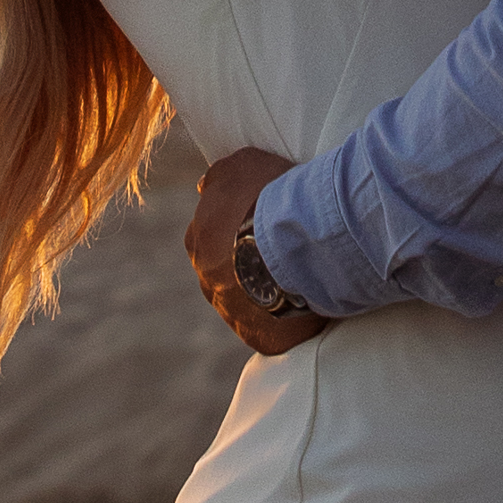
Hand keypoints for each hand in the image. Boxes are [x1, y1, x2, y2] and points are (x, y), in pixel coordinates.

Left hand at [185, 148, 324, 354]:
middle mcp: (208, 279)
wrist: (297, 241)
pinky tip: (302, 311)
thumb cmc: (271, 197)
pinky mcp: (259, 337)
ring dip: (264, 296)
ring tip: (297, 283)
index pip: (212, 237)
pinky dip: (282, 324)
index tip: (262, 228)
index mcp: (200, 239)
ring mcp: (232, 312)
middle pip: (226, 274)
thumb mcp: (243, 165)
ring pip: (246, 304)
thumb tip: (203, 186)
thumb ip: (220, 176)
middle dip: (247, 267)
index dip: (238, 232)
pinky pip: (270, 333)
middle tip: (281, 257)